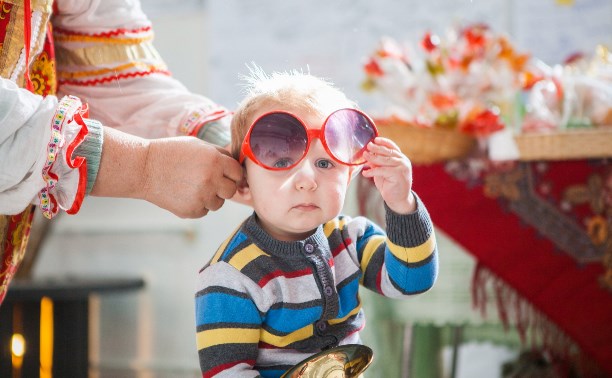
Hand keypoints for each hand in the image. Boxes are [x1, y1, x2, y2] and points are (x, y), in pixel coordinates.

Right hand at [91, 128, 242, 217]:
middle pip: (231, 190)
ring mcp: (201, 197)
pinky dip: (198, 205)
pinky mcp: (191, 211)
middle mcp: (211, 180)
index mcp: (215, 161)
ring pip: (219, 203)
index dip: (233, 173)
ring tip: (193, 186)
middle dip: (224, 186)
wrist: (144, 168)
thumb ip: (219, 154)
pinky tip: (184, 194)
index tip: (226, 174)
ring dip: (211, 197)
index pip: (238, 173)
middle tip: (211, 181)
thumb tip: (238, 164)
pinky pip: (204, 211)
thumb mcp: (198, 145)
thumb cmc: (172, 153)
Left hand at [361, 137, 415, 213]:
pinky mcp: (398, 175)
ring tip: (364, 156)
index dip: (383, 142)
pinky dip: (372, 171)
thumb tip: (368, 156)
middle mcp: (403, 161)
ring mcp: (402, 167)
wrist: (398, 199)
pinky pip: (382, 170)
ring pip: (385, 160)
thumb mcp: (383, 171)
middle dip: (376, 148)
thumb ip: (378, 164)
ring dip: (373, 158)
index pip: (392, 146)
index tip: (374, 139)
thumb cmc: (390, 185)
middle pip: (388, 152)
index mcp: (401, 158)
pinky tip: (365, 173)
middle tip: (367, 146)